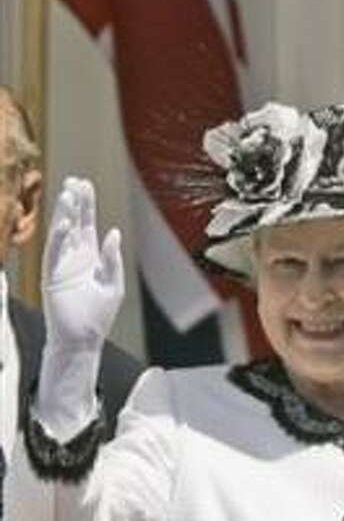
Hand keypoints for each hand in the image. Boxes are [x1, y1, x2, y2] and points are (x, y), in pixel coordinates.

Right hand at [42, 177, 122, 349]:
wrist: (82, 339)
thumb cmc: (98, 315)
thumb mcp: (113, 284)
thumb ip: (113, 259)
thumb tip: (114, 232)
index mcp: (90, 258)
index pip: (87, 225)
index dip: (87, 206)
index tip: (85, 184)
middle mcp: (74, 257)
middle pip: (73, 224)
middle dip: (74, 203)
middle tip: (74, 181)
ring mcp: (61, 265)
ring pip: (62, 234)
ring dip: (64, 214)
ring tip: (67, 194)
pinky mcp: (52, 276)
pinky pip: (53, 253)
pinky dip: (58, 238)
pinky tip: (64, 224)